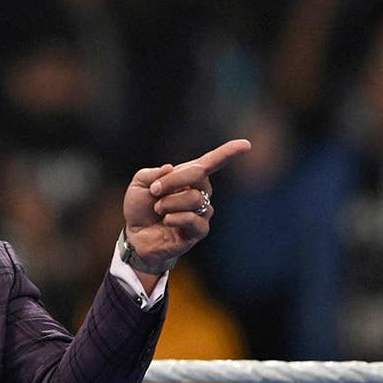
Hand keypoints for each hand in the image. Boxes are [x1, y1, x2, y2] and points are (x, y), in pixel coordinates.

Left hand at [122, 139, 251, 273]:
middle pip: (198, 174)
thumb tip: (170, 168)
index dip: (228, 152)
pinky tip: (166, 221)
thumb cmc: (141, 208)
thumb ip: (153, 173)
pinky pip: (192, 218)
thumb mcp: (139, 184)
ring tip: (158, 210)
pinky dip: (174, 218)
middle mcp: (201, 192)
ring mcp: (202, 211)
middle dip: (172, 181)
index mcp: (189, 177)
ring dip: (168, 203)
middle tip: (154, 190)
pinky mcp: (200, 231)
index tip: (245, 145)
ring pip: (193, 198)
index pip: (212, 162)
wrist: (136, 237)